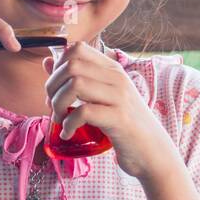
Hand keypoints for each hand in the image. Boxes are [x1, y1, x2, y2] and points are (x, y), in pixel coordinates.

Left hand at [42, 41, 179, 180]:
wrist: (152, 151)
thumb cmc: (122, 124)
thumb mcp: (100, 97)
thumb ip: (75, 79)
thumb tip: (47, 62)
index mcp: (111, 68)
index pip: (76, 49)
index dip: (57, 67)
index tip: (56, 90)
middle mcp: (116, 77)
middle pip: (71, 65)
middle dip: (52, 88)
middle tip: (54, 108)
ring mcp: (120, 97)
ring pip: (75, 84)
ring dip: (58, 105)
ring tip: (61, 120)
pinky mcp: (119, 118)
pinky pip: (83, 112)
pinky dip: (68, 124)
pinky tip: (69, 134)